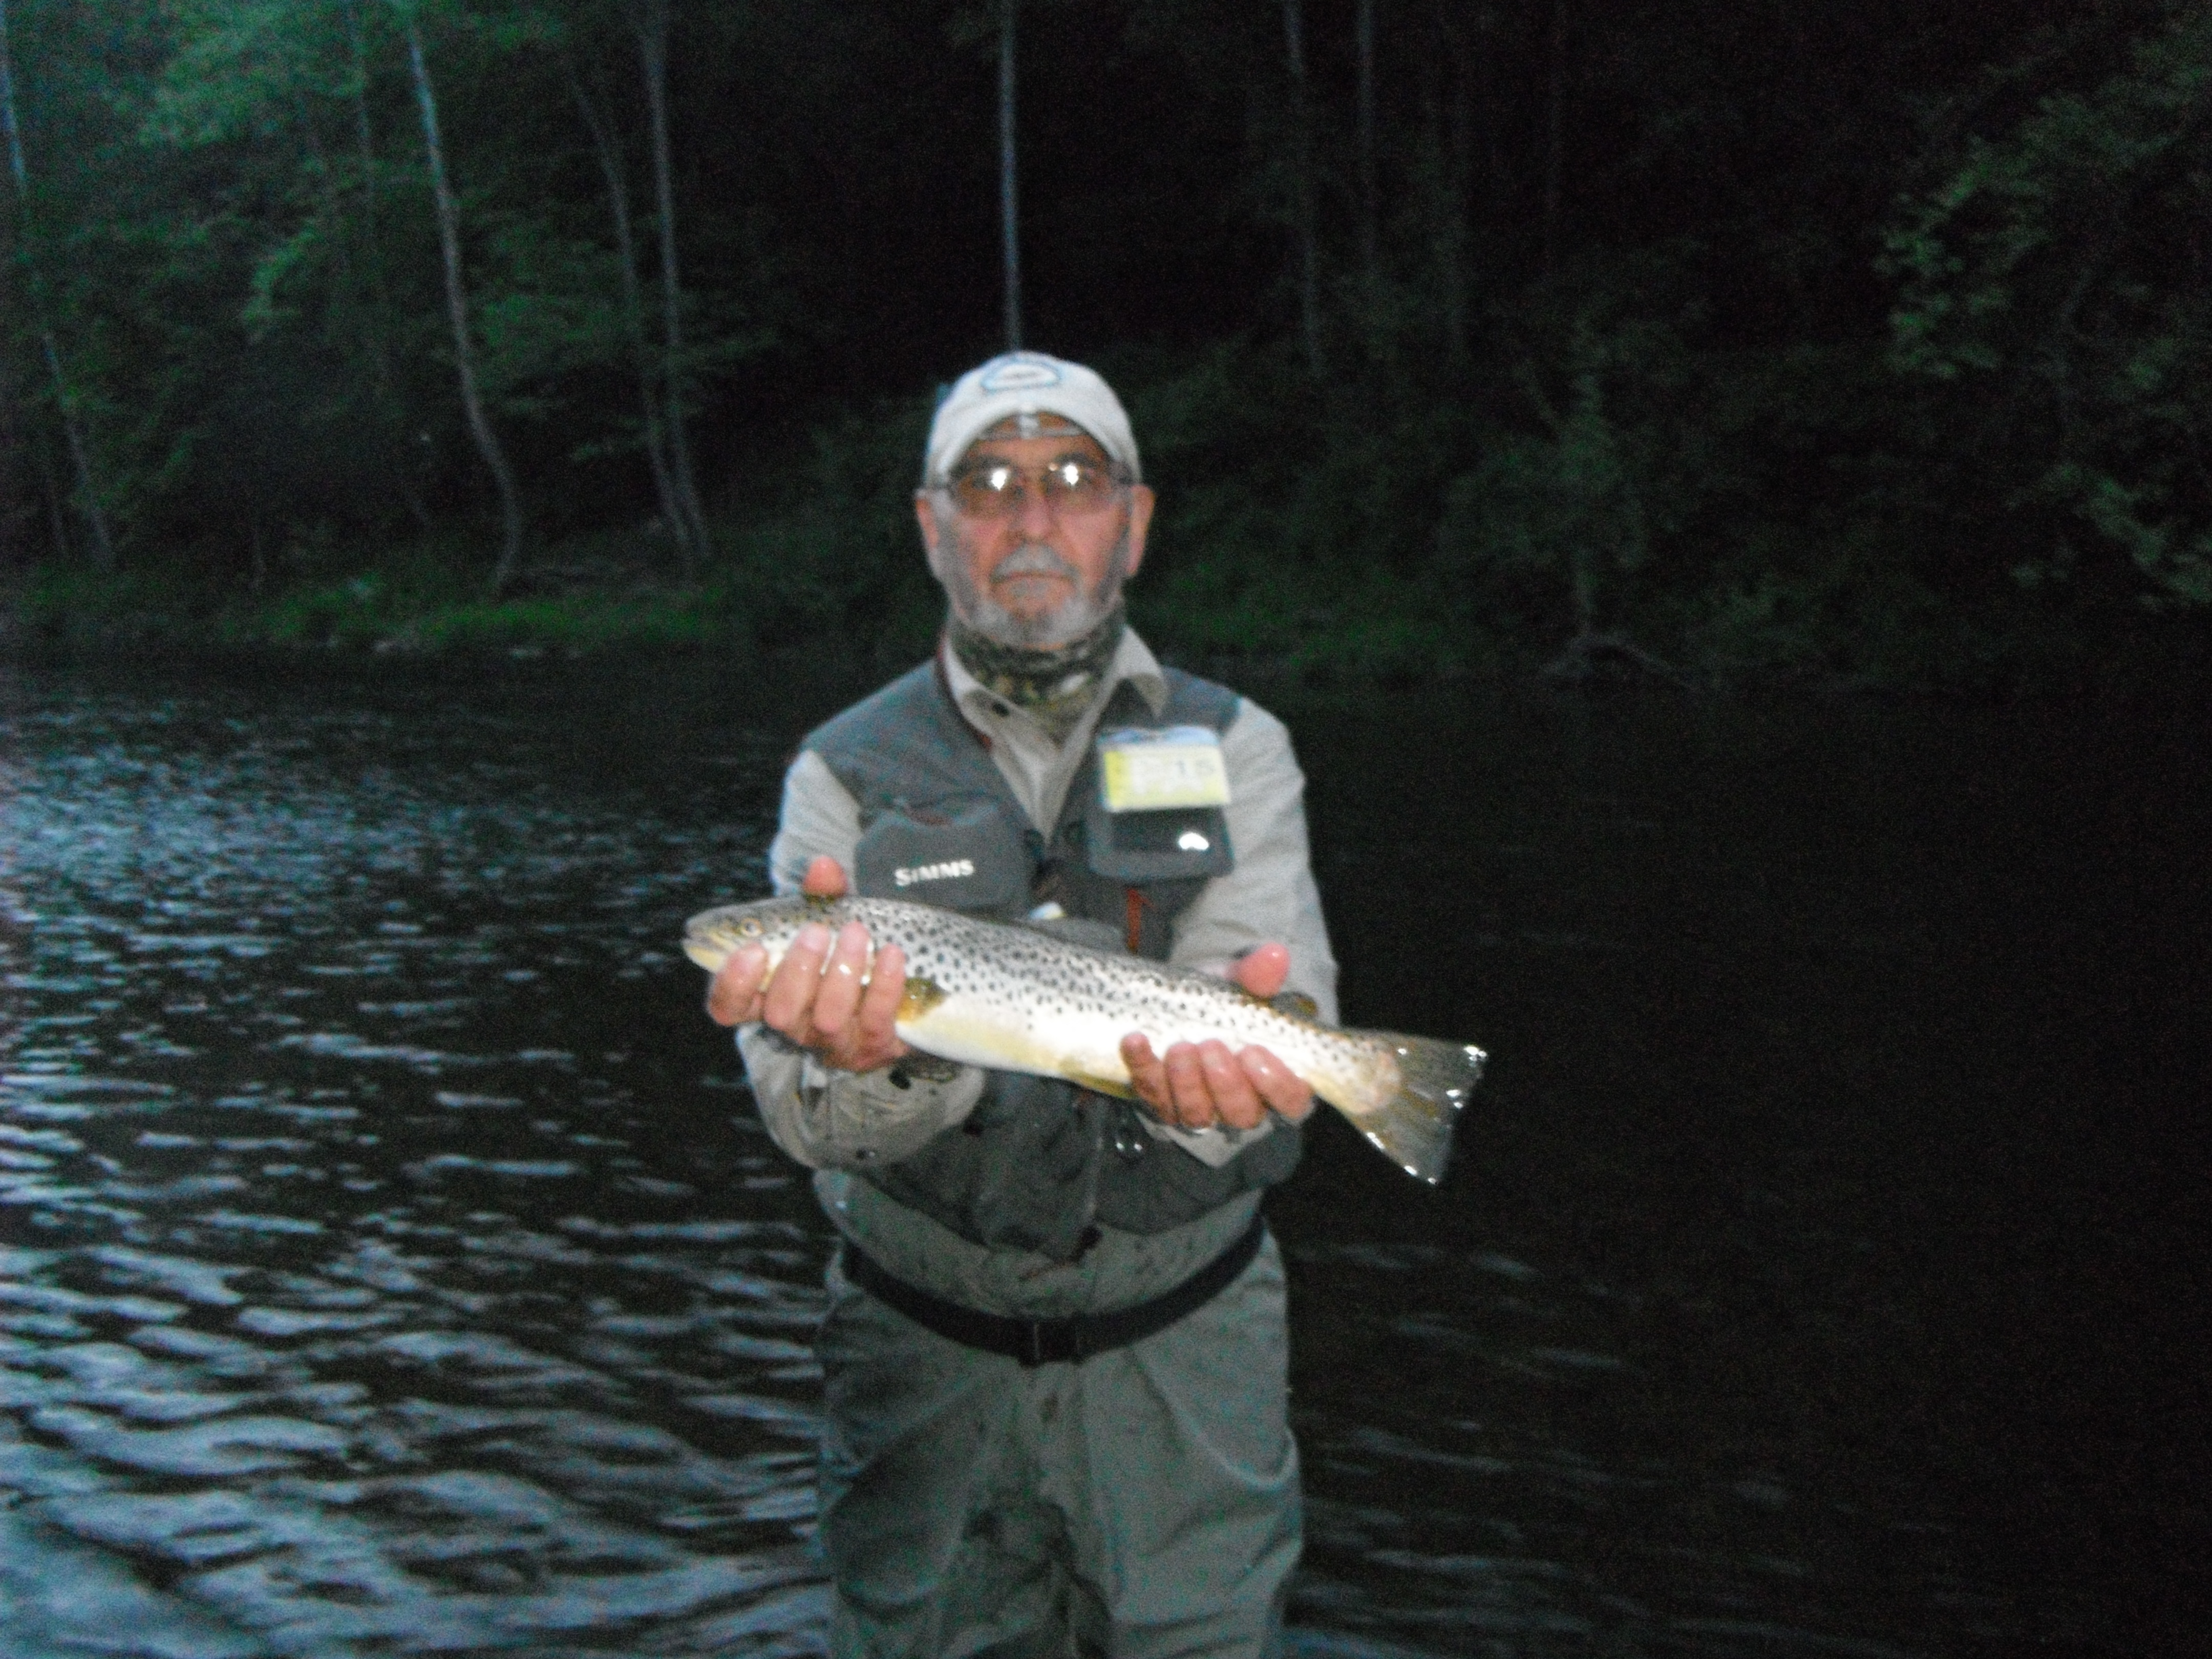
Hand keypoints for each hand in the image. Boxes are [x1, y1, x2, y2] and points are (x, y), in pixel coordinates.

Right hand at [705, 856, 911, 1072]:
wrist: (902, 987)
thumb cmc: (846, 949)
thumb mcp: (830, 918)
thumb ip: (821, 894)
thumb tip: (822, 865)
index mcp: (768, 993)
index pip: (729, 1005)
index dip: (732, 984)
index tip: (752, 949)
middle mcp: (795, 1022)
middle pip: (779, 1013)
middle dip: (797, 970)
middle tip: (817, 932)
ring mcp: (834, 1038)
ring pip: (827, 1018)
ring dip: (842, 972)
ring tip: (857, 934)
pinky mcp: (873, 1044)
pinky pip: (875, 1019)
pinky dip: (885, 984)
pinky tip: (891, 953)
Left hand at [1119, 943, 1316, 1132]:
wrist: (1179, 1000)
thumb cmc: (1222, 1000)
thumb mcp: (1239, 983)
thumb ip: (1258, 975)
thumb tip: (1276, 954)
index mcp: (1272, 1078)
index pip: (1291, 1099)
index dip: (1276, 1085)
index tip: (1253, 1052)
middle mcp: (1240, 1102)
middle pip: (1241, 1113)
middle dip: (1225, 1083)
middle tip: (1210, 1047)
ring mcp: (1199, 1106)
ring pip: (1196, 1114)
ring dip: (1186, 1083)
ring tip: (1179, 1047)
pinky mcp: (1162, 1101)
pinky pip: (1151, 1093)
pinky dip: (1143, 1067)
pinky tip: (1136, 1041)